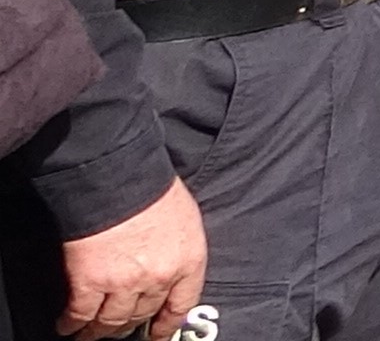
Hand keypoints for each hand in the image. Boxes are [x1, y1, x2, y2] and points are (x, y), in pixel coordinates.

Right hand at [60, 177, 202, 340]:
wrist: (117, 177)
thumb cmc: (152, 189)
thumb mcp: (185, 218)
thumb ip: (179, 248)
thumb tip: (169, 266)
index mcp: (188, 261)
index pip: (181, 305)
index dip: (166, 324)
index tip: (157, 334)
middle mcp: (159, 279)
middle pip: (142, 314)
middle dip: (129, 324)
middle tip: (119, 328)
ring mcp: (124, 284)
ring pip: (111, 321)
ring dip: (99, 330)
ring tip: (92, 333)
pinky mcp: (90, 283)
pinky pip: (81, 314)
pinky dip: (72, 324)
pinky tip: (68, 326)